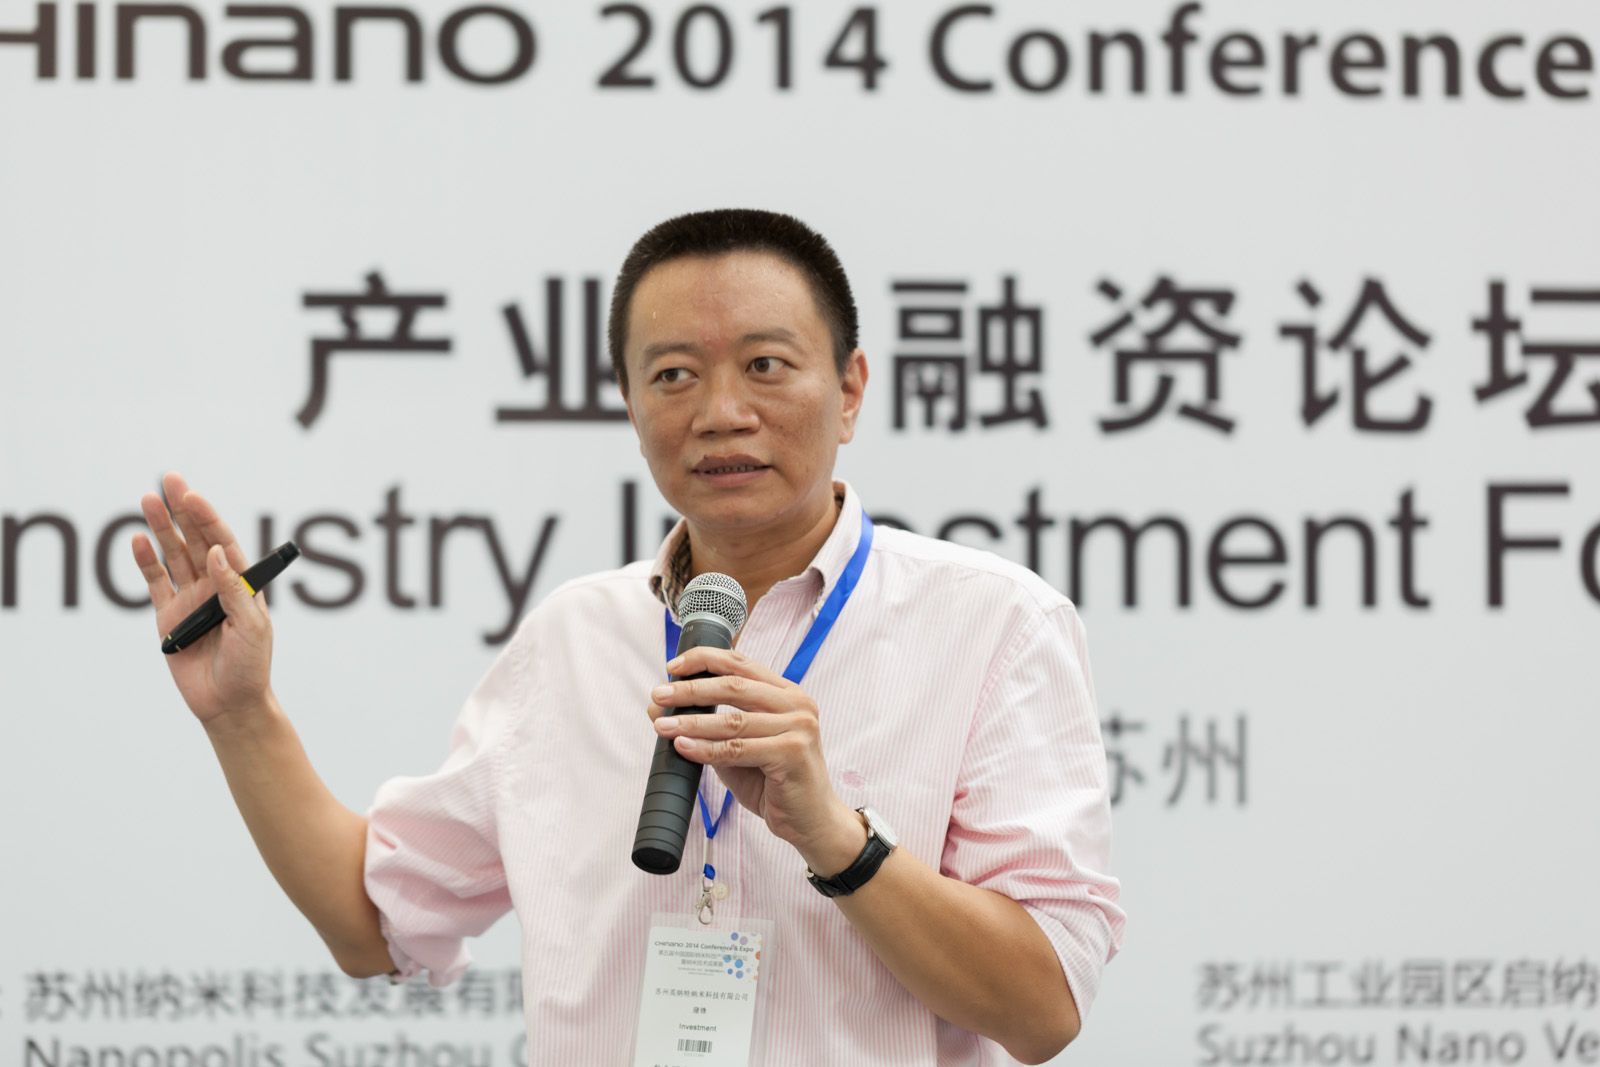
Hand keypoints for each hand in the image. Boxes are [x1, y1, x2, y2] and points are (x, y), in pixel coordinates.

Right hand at [131, 472, 273, 724]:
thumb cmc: (250, 666)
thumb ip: (233, 591)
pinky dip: (146, 561)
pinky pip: (156, 583)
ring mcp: (191, 598)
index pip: (223, 543)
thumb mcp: (251, 628)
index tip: (193, 496)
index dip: (209, 518)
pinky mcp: (169, 615)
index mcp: (242, 584)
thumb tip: (215, 553)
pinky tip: (138, 539)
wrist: (229, 704)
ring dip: (162, 528)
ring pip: (174, 555)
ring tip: (148, 499)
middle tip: (169, 479)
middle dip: (184, 509)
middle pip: (196, 539)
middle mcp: (216, 585)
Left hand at [648, 648, 865, 873]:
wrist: (811, 820)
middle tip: (659, 694)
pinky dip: (706, 749)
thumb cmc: (774, 783)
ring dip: (692, 722)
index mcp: (786, 693)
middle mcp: (796, 703)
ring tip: (662, 726)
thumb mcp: (735, 748)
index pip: (741, 663)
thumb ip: (705, 727)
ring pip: (733, 720)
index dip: (704, 660)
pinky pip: (738, 749)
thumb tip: (656, 707)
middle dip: (690, 689)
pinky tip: (683, 747)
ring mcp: (798, 726)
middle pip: (734, 686)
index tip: (673, 665)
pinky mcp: (792, 753)